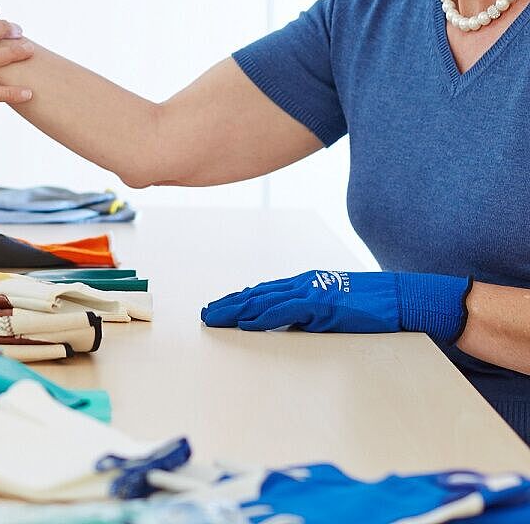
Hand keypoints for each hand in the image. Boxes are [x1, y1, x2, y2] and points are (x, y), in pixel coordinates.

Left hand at [200, 269, 470, 341]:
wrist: (403, 297)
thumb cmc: (372, 305)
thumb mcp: (335, 307)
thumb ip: (311, 313)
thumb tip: (289, 327)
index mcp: (306, 283)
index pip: (265, 291)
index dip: (240, 299)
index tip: (220, 307)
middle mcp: (305, 284)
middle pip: (258, 293)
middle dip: (230, 304)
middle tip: (207, 314)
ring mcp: (314, 293)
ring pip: (266, 300)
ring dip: (238, 310)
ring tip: (216, 318)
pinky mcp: (324, 306)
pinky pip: (288, 312)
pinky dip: (265, 316)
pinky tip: (248, 322)